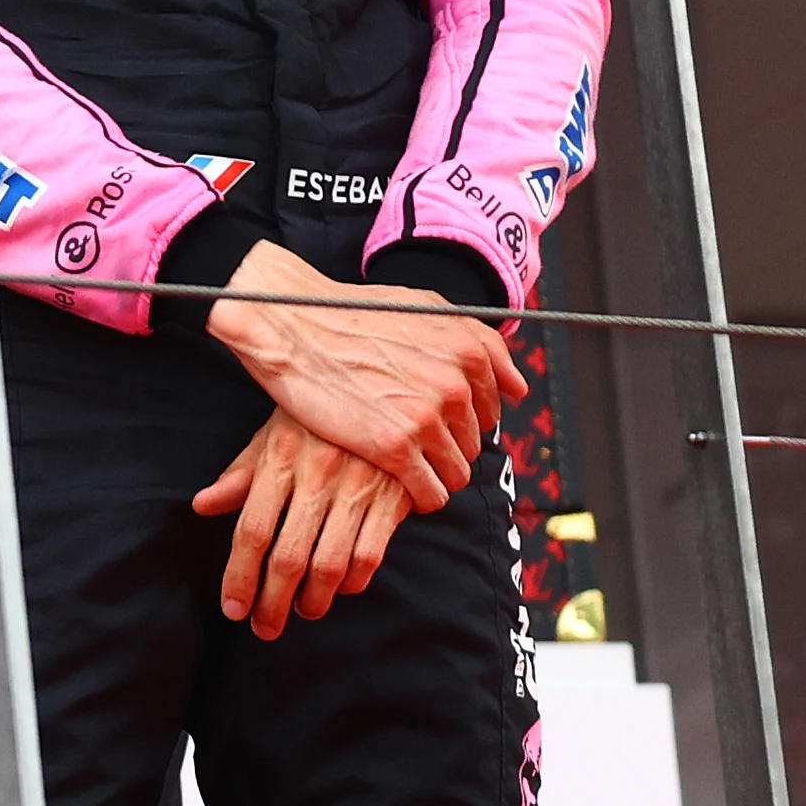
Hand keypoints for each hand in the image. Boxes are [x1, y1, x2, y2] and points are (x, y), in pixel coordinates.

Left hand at [193, 409, 416, 627]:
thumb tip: (202, 506)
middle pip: (288, 556)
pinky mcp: (398, 494)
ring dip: (315, 598)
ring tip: (304, 610)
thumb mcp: (273, 433)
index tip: (233, 608)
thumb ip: (241, 474)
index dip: (240, 576)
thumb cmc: (318, 415)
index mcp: (280, 459)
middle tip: (265, 627)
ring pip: (332, 562)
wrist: (389, 381)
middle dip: (274, 601)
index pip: (251, 531)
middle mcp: (318, 475)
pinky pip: (374, 551)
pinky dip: (357, 579)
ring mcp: (360, 485)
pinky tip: (345, 587)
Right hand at [202, 239, 515, 512]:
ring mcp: (427, 417)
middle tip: (410, 440)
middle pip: (473, 441)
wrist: (290, 325)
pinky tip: (402, 488)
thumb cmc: (348, 314)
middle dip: (447, 446)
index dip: (464, 418)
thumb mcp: (424, 308)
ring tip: (404, 465)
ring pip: (457, 471)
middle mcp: (456, 384)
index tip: (438, 421)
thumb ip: (475, 342)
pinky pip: (430, 491)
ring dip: (435, 474)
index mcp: (468, 350)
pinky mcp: (395, 447)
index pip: (494, 406)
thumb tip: (515, 386)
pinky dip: (420, 497)